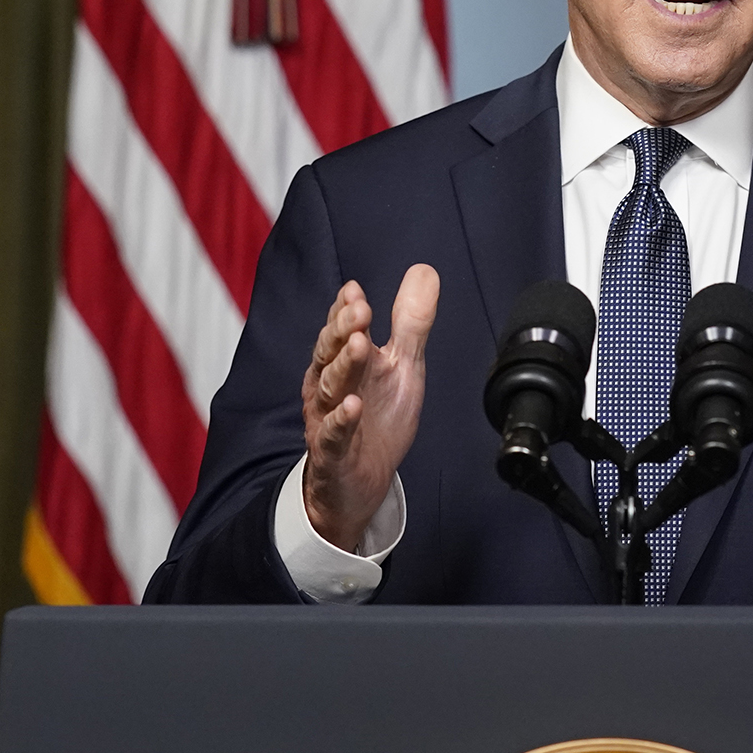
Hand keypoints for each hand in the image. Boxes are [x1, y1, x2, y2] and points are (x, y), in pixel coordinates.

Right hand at [300, 265, 439, 551]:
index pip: (340, 330)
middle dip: (343, 329)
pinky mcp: (334, 454)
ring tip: (360, 345)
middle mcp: (330, 386)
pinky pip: (333, 436)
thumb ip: (411, 322)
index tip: (356, 292)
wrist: (362, 481)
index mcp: (344, 362)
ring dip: (344, 366)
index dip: (346, 311)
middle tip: (360, 310)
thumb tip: (424, 271)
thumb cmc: (377, 418)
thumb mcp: (402, 366)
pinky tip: (352, 407)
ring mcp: (328, 420)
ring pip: (331, 389)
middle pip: (331, 353)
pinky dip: (341, 421)